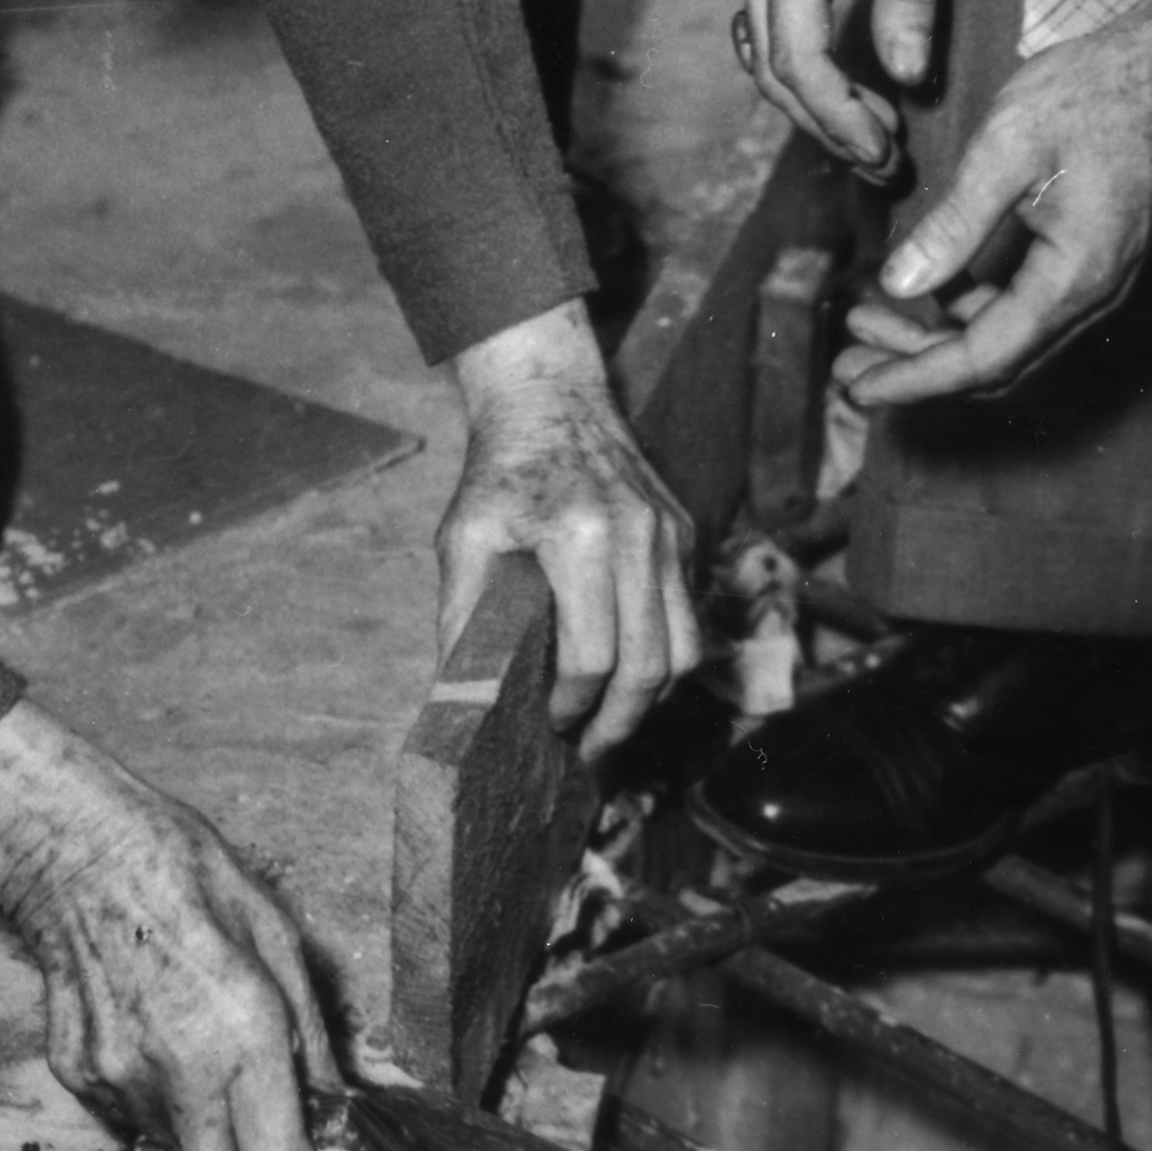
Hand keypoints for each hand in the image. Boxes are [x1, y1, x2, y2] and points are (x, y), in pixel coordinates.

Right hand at [0, 703, 335, 1150]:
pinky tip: (159, 1050)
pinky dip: (156, 1110)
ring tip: (211, 1096)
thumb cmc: (188, 874)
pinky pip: (127, 1119)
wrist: (78, 849)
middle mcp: (178, 1071)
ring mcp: (118, 1080)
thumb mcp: (276, 936)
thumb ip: (307, 1035)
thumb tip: (333, 1108)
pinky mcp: (76, 1074)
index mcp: (242, 1032)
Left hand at [440, 303, 700, 752]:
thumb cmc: (500, 475)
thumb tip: (460, 693)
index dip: (571, 704)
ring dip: (652, 699)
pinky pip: (691, 616)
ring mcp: (670, 536)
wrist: (551, 400)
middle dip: (619, 723)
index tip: (548, 722)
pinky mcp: (685, 536)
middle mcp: (638, 537)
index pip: (594, 656)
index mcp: (581, 537)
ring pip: (685, 649)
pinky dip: (666, 656)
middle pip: (650, 665)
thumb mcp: (464, 538)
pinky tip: (629, 673)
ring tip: (612, 723)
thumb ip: (463, 615)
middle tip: (587, 750)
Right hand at [733, 0, 951, 177]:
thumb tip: (907, 78)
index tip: (884, 150)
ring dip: (814, 105)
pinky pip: (769, 30)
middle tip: (887, 163)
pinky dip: (801, 72)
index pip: (797, 59)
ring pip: (764, 56)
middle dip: (827, 125)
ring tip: (874, 138)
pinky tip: (845, 90)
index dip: (838, 116)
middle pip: (773, 70)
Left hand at [835, 0, 1151, 404]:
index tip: (856, 391)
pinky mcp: (1093, 257)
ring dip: (937, 340)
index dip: (914, 379)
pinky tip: (927, 284)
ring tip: (867, 324)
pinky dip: (969, 309)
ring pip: (1008, 338)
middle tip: (843, 367)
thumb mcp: (1008, 149)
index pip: (983, 358)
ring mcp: (1097, 279)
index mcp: (1073, 277)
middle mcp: (1092, 294)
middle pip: (995, 363)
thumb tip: (898, 286)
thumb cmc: (1096, 93)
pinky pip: (1027, 308)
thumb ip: (954, 224)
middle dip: (915, 368)